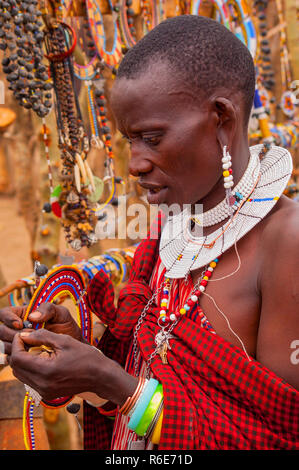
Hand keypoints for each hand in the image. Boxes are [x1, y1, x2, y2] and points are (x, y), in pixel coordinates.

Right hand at [0, 303, 82, 359]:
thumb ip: (48, 309)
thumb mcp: (60, 313)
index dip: (8, 319)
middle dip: (12, 335)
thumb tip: (32, 316)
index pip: (4, 313)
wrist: (72, 345)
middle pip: (1, 331)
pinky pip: (11, 358)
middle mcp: (15, 329)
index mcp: (21, 314)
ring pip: (4, 345)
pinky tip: (29, 358)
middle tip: (28, 339)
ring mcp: (16, 343)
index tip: (20, 325)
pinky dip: (18, 358)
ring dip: (15, 348)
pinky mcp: (20, 356)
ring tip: (32, 348)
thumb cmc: (66, 326)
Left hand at [10, 329, 137, 404]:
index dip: (18, 343)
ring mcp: (44, 392)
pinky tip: (43, 359)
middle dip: (19, 351)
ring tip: (37, 348)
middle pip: (16, 368)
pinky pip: (30, 380)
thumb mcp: (64, 341)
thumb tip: (24, 334)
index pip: (17, 358)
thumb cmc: (86, 356)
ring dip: (24, 360)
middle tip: (29, 340)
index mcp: (46, 371)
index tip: (24, 334)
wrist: (101, 376)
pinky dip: (31, 368)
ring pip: (21, 375)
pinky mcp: (47, 394)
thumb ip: (42, 336)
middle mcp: (42, 385)